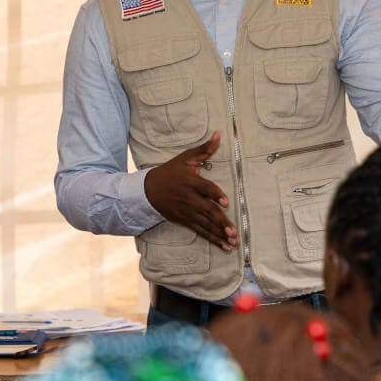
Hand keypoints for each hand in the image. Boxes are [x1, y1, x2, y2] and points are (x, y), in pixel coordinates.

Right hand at [143, 133, 236, 249]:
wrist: (147, 190)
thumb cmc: (170, 172)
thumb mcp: (185, 158)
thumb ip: (204, 149)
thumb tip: (219, 135)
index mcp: (191, 182)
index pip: (205, 189)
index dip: (216, 195)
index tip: (226, 202)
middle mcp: (190, 199)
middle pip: (207, 211)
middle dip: (221, 222)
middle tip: (233, 231)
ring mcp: (187, 212)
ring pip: (205, 224)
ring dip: (219, 234)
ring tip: (232, 242)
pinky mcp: (185, 220)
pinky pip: (201, 231)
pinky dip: (212, 239)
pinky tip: (224, 246)